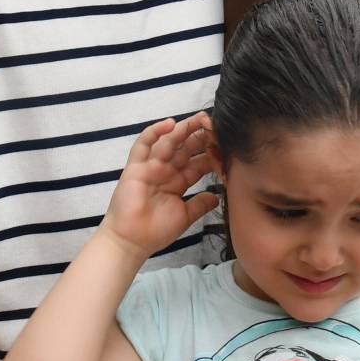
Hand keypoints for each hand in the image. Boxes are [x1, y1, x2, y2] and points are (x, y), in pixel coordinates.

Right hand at [101, 115, 219, 258]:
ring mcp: (151, 167)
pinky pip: (144, 144)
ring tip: (200, 118)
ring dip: (184, 129)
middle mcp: (166, 170)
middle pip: (186, 148)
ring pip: (170, 141)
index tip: (227, 145)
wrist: (131, 242)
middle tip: (216, 124)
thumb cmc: (155, 231)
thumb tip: (216, 197)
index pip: (198, 162)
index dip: (212, 153)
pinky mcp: (136, 166)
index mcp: (178, 181)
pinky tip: (170, 124)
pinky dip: (155, 132)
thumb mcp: (185, 216)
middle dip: (201, 136)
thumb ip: (199, 204)